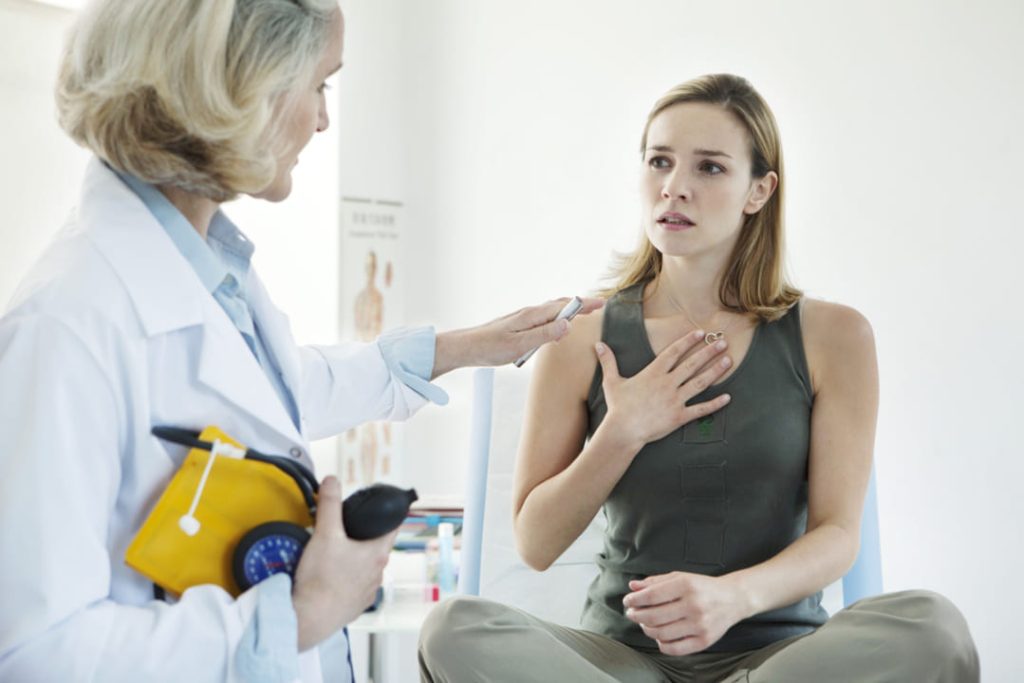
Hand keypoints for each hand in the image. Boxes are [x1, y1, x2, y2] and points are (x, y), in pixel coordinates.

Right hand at [292, 476, 396, 650]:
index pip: (393, 526)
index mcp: (377, 553)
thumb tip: (332, 481)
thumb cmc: (321, 579)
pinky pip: (355, 587)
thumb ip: (330, 504)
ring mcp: (368, 592)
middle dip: (364, 536)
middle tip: (347, 528)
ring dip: (355, 559)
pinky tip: (330, 577)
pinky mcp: (355, 606)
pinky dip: (346, 579)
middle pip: (377, 547)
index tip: (383, 507)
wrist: (309, 617)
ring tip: (335, 553)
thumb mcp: (325, 533)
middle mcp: (378, 574)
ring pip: (366, 568)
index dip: (389, 514)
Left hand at [432, 297, 603, 377]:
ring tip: (583, 313)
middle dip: (579, 305)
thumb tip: (568, 325)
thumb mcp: (519, 346)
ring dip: (568, 310)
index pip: (564, 307)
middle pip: (559, 305)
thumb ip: (544, 335)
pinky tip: (557, 327)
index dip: (584, 305)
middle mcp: (529, 314)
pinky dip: (556, 318)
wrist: (465, 347)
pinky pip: (543, 318)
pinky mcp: (518, 325)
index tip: (601, 303)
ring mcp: (523, 319)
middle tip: (598, 307)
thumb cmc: (489, 348)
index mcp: (532, 316)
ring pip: (551, 311)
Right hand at [595, 329, 732, 447]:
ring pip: (700, 383)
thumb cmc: (618, 407)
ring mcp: (675, 400)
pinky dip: (715, 404)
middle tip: (722, 342)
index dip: (687, 341)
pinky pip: (701, 409)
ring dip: (716, 371)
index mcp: (653, 373)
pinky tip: (727, 397)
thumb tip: (598, 344)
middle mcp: (667, 384)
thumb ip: (608, 361)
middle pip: (692, 364)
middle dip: (709, 352)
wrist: (623, 431)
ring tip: (728, 361)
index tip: (700, 333)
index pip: (674, 352)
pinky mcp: (679, 417)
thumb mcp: (612, 382)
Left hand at [623, 572, 747, 655]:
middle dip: (637, 615)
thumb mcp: (680, 577)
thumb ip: (656, 581)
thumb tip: (633, 586)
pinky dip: (661, 644)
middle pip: (654, 617)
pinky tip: (659, 636)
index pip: (652, 595)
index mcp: (686, 585)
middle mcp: (693, 605)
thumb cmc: (703, 587)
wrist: (733, 599)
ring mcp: (700, 625)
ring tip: (645, 623)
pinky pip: (675, 649)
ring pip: (661, 634)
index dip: (635, 600)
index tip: (628, 601)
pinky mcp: (704, 641)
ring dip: (646, 629)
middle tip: (632, 613)